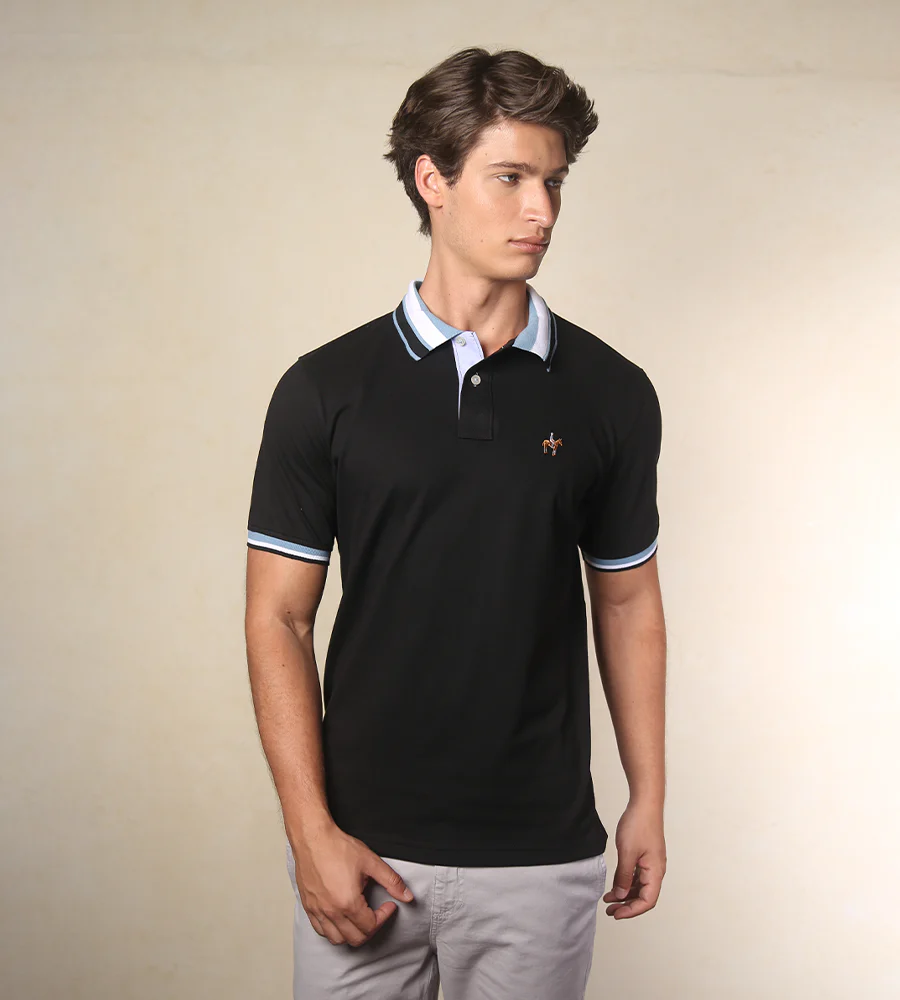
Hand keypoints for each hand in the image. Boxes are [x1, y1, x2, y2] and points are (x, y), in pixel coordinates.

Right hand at [290, 822, 414, 945]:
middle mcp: (331, 912)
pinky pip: (321, 930)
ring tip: (360, 918)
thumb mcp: (371, 862)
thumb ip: (392, 881)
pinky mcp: (308, 907)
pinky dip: (333, 930)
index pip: (371, 926)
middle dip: (371, 928)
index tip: (388, 905)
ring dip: (352, 934)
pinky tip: (340, 917)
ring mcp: (317, 911)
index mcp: (348, 903)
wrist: (312, 838)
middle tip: (377, 914)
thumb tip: (407, 896)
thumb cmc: (338, 847)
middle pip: (355, 938)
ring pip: (337, 939)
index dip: (384, 916)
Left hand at [602, 799, 665, 919]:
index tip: (616, 914)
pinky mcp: (645, 856)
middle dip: (626, 905)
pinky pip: (637, 876)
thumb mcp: (627, 853)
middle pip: (644, 896)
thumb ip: (624, 876)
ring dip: (625, 894)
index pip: (647, 901)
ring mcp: (651, 863)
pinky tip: (615, 884)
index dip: (632, 911)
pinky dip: (626, 882)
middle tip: (609, 910)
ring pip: (639, 886)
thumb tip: (620, 896)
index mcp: (655, 872)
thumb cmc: (639, 825)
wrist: (644, 804)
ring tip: (608, 899)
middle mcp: (656, 870)